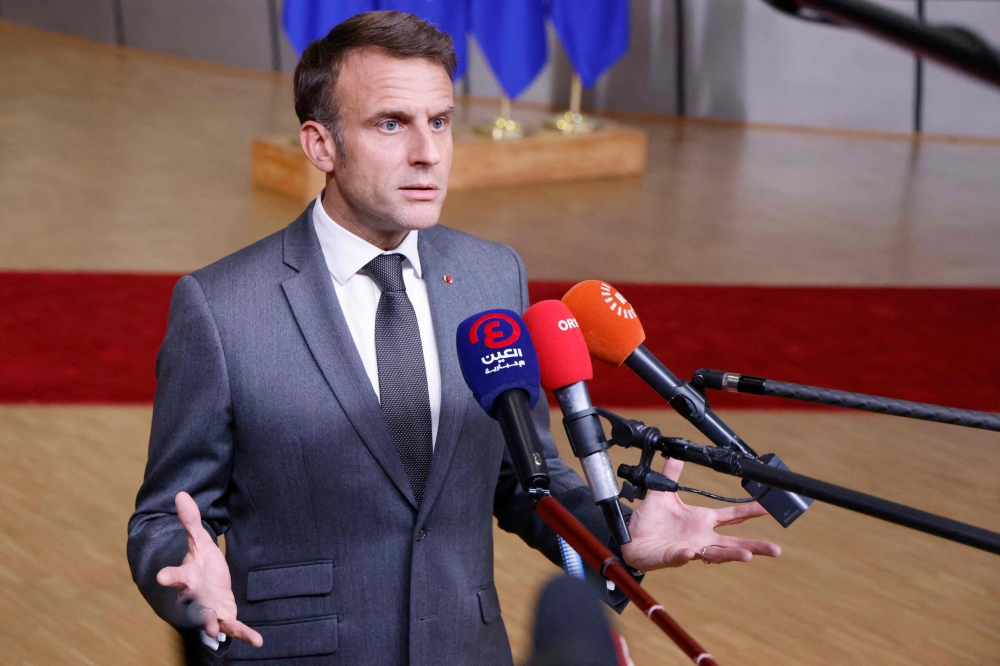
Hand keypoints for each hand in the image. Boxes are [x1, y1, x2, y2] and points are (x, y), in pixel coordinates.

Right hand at [156, 492, 262, 647]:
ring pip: (210, 620)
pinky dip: (245, 635)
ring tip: (216, 632)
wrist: (205, 590)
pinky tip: (259, 642)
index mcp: (188, 577)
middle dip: (195, 609)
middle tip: (199, 617)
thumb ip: (190, 521)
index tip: (161, 577)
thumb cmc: (201, 565)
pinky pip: (235, 628)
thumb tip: (181, 493)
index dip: (168, 576)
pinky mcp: (225, 618)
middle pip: (192, 603)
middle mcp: (195, 597)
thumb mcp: (199, 541)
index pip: (176, 576)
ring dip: (214, 626)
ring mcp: (209, 610)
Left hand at [621, 457, 780, 570]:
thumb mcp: (663, 493)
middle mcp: (700, 537)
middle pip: (733, 543)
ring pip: (715, 554)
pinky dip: (686, 554)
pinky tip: (690, 552)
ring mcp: (689, 548)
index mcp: (702, 520)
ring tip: (748, 556)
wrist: (630, 539)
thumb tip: (676, 454)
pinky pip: (681, 556)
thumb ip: (671, 474)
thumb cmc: (650, 521)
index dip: (751, 512)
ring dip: (731, 555)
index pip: (732, 517)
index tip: (769, 509)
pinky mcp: (672, 557)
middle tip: (775, 550)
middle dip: (754, 546)